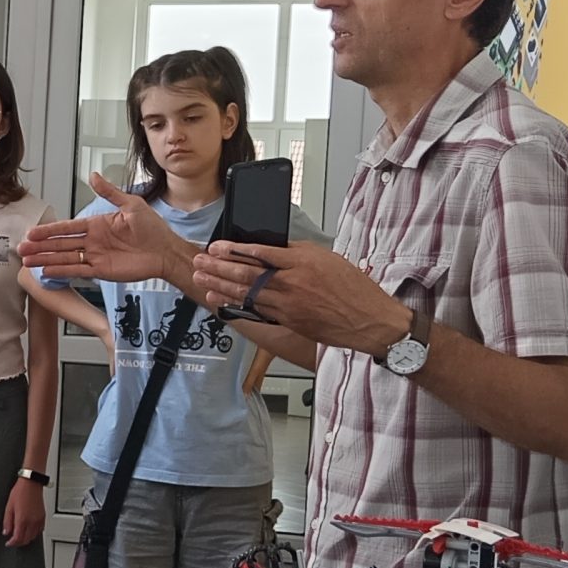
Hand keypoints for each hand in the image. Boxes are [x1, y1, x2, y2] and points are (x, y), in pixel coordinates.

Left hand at [1, 478, 45, 547]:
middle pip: (26, 540)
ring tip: (20, 535)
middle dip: (19, 542)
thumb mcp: (9, 507)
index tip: (9, 543)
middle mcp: (32, 522)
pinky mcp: (43, 517)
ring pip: (33, 537)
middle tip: (13, 541)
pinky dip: (33, 534)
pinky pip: (39, 531)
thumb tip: (6, 531)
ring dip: (26, 538)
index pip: (18, 538)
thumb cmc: (20, 492)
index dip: (12, 543)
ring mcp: (38, 520)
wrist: (31, 484)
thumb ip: (7, 522)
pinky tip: (28, 530)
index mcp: (22, 520)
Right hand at [19, 174, 184, 284]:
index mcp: (97, 224)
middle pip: (61, 244)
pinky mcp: (102, 271)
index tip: (32, 232)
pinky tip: (48, 271)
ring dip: (46, 260)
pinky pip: (78, 271)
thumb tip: (93, 175)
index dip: (49, 230)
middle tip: (22, 248)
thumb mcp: (131, 204)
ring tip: (28, 261)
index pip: (67, 227)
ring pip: (65, 258)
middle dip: (40, 246)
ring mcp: (96, 257)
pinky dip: (63, 271)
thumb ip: (109, 192)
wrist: (166, 251)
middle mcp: (93, 241)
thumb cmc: (153, 228)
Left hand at [192, 241, 408, 354]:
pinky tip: (220, 300)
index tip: (216, 246)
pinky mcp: (288, 321)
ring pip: (247, 294)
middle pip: (247, 274)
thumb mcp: (327, 258)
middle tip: (199, 261)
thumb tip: (271, 248)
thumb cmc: (353, 288)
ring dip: (220, 286)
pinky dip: (235, 305)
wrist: (368, 320)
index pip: (260, 253)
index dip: (234, 250)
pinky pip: (256, 311)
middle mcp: (291, 284)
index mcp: (302, 262)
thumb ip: (296, 253)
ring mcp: (288, 305)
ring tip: (201, 279)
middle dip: (218, 267)